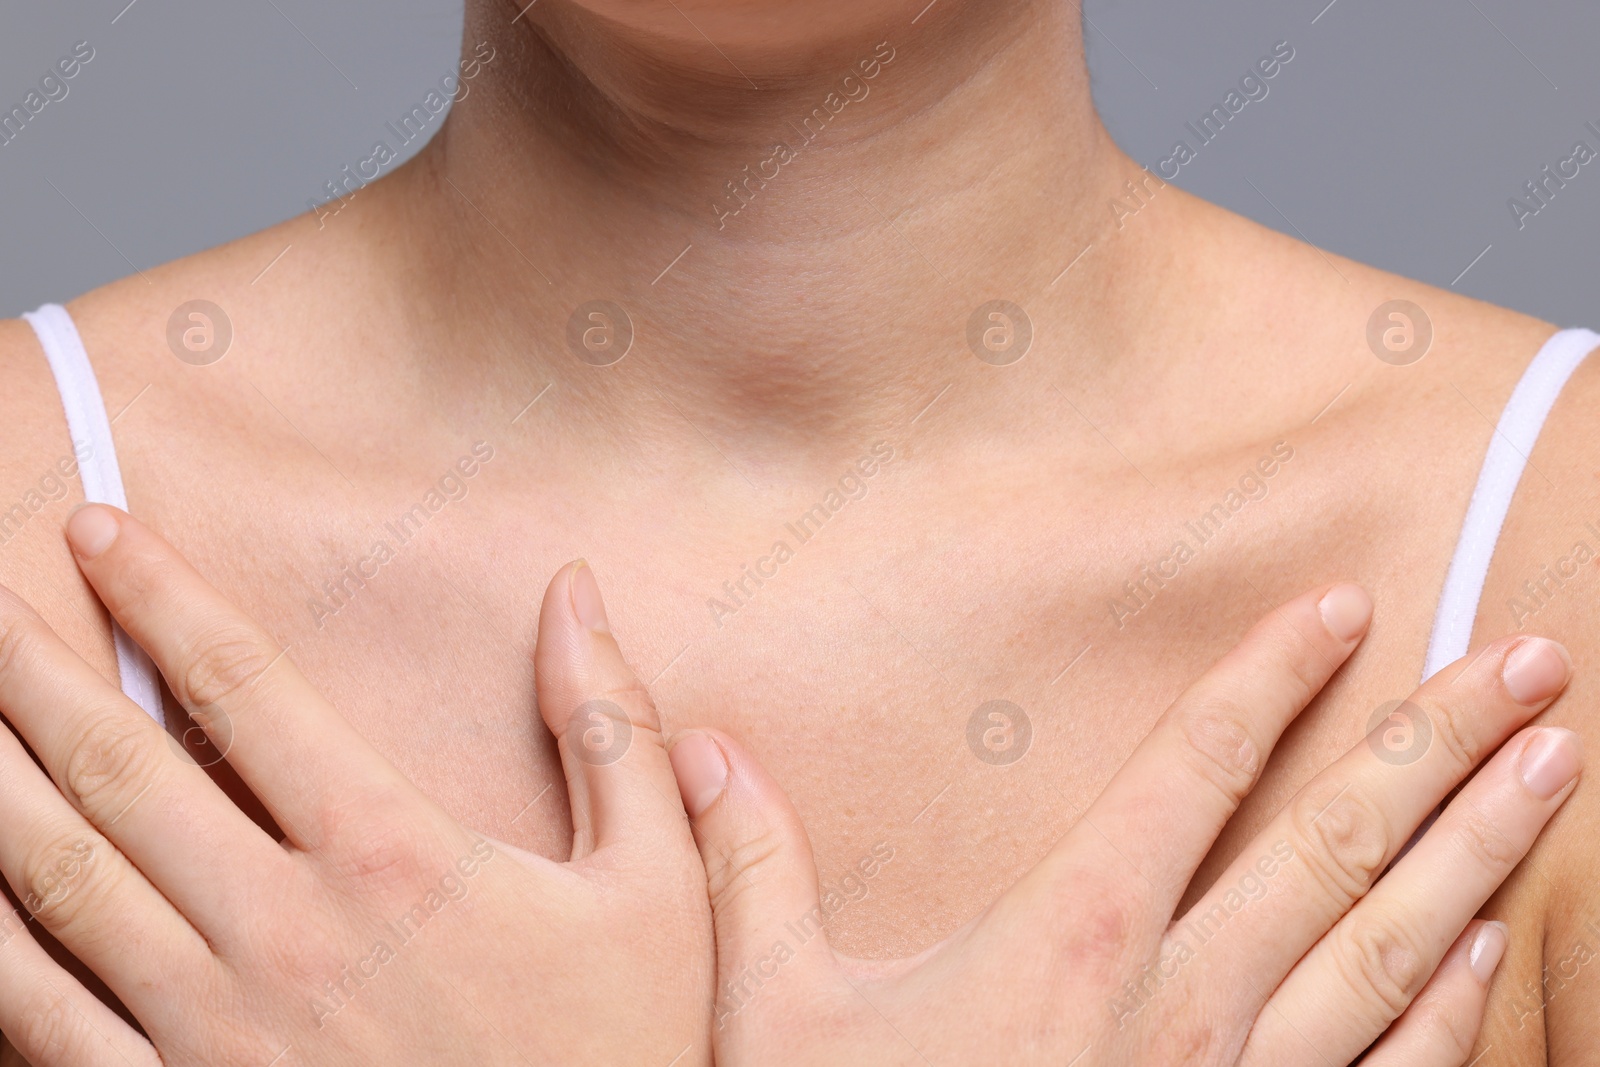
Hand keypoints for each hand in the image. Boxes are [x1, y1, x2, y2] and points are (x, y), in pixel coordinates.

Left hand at [0, 506, 712, 1065]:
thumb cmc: (618, 1053)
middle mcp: (278, 931)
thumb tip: (575, 592)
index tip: (95, 530)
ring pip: (55, 882)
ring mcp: (213, 1030)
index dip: (159, 594)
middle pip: (117, 768)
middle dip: (31, 665)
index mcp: (389, 856)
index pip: (244, 687)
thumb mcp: (654, 888)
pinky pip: (44, 1020)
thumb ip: (611, 729)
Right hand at [666, 584, 1579, 1064]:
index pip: (1195, 765)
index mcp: (1073, 933)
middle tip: (1533, 660)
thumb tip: (699, 750)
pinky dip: (1454, 1004)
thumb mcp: (780, 1016)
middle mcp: (1184, 996)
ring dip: (1480, 845)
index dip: (1271, 675)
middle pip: (1335, 840)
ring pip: (1392, 943)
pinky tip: (1495, 944)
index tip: (1343, 605)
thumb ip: (752, 870)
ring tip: (1556, 761)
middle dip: (1439, 742)